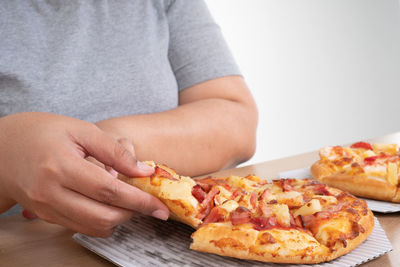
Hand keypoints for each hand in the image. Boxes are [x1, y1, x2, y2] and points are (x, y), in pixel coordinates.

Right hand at [0, 112, 168, 236]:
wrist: (3, 147)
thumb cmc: (42, 132)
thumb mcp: (81, 130)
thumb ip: (114, 151)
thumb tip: (143, 171)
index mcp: (60, 167)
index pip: (108, 191)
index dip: (139, 201)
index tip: (160, 207)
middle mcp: (51, 193)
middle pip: (103, 216)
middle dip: (132, 213)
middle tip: (147, 203)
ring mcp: (46, 208)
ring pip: (93, 228)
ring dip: (119, 219)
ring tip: (129, 202)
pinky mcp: (46, 216)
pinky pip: (80, 228)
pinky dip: (102, 221)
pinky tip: (109, 205)